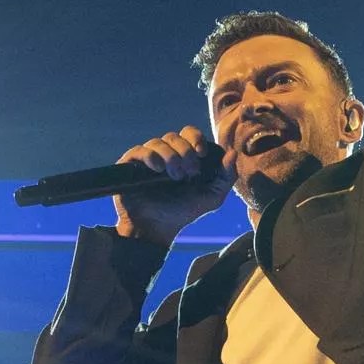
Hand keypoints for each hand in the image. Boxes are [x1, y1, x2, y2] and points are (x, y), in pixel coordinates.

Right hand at [111, 125, 230, 244]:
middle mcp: (165, 155)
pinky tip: (157, 169)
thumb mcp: (212, 197)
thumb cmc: (183, 213)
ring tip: (174, 176)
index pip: (189, 134)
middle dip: (185, 151)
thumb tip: (232, 152)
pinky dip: (150, 156)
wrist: (157, 229)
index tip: (202, 153)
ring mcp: (148, 159)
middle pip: (175, 136)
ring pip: (158, 141)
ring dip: (170, 156)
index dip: (196, 139)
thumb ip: (226, 177)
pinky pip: (140, 150)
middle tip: (189, 172)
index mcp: (184, 157)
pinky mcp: (131, 166)